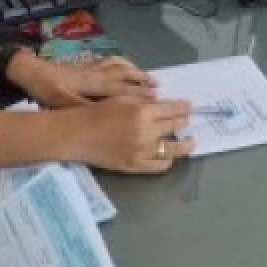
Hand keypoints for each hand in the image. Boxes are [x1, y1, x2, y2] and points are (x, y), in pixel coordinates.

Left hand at [13, 53, 156, 108]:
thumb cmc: (47, 90)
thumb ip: (87, 110)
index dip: (140, 94)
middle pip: (126, 74)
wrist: (32, 71)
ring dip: (135, 70)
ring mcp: (92, 66)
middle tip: (158, 86)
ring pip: (119, 65)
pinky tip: (123, 65)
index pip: (123, 89)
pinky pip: (110, 61)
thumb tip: (110, 115)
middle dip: (143, 80)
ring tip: (146, 76)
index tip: (157, 98)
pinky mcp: (85, 64)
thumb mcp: (64, 104)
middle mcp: (98, 72)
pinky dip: (121, 62)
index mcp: (95, 83)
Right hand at [67, 99, 193, 172]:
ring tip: (190, 142)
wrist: (76, 135)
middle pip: (174, 126)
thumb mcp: (120, 99)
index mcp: (142, 112)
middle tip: (188, 120)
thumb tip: (162, 102)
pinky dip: (168, 161)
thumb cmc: (96, 112)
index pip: (172, 109)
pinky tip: (170, 157)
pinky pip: (159, 166)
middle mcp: (146, 132)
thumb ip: (143, 101)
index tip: (189, 107)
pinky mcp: (135, 166)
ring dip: (184, 145)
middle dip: (183, 122)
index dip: (183, 108)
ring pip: (172, 149)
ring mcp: (142, 151)